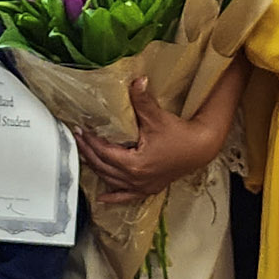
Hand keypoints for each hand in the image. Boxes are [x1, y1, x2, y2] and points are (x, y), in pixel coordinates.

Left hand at [74, 77, 221, 203]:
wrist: (201, 148)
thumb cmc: (179, 134)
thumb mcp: (157, 117)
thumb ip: (142, 99)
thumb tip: (136, 79)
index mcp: (133, 163)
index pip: (103, 152)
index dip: (90, 141)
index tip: (80, 129)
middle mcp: (135, 179)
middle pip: (103, 167)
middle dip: (88, 152)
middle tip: (78, 139)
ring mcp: (141, 186)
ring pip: (111, 180)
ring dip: (96, 169)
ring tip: (84, 155)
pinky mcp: (149, 188)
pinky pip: (126, 196)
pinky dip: (113, 197)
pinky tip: (102, 198)